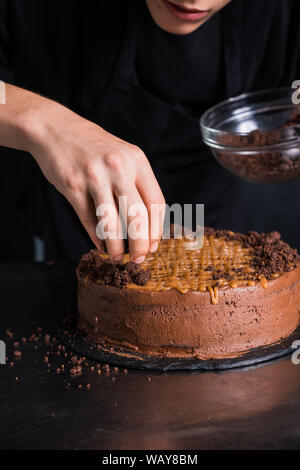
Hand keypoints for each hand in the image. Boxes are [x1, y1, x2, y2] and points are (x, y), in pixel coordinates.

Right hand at [27, 102, 164, 262]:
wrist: (55, 129)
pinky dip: (97, 239)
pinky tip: (101, 247)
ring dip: (116, 247)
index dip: (156, 230)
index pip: (156, 202)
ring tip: (117, 257)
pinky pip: (89, 220)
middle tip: (139, 258)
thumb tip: (146, 224)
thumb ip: (135, 183)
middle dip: (141, 244)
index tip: (153, 245)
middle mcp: (118, 167)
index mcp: (137, 160)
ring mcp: (95, 176)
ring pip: (112, 223)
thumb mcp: (122, 156)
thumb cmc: (93, 148)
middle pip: (138, 216)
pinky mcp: (73, 186)